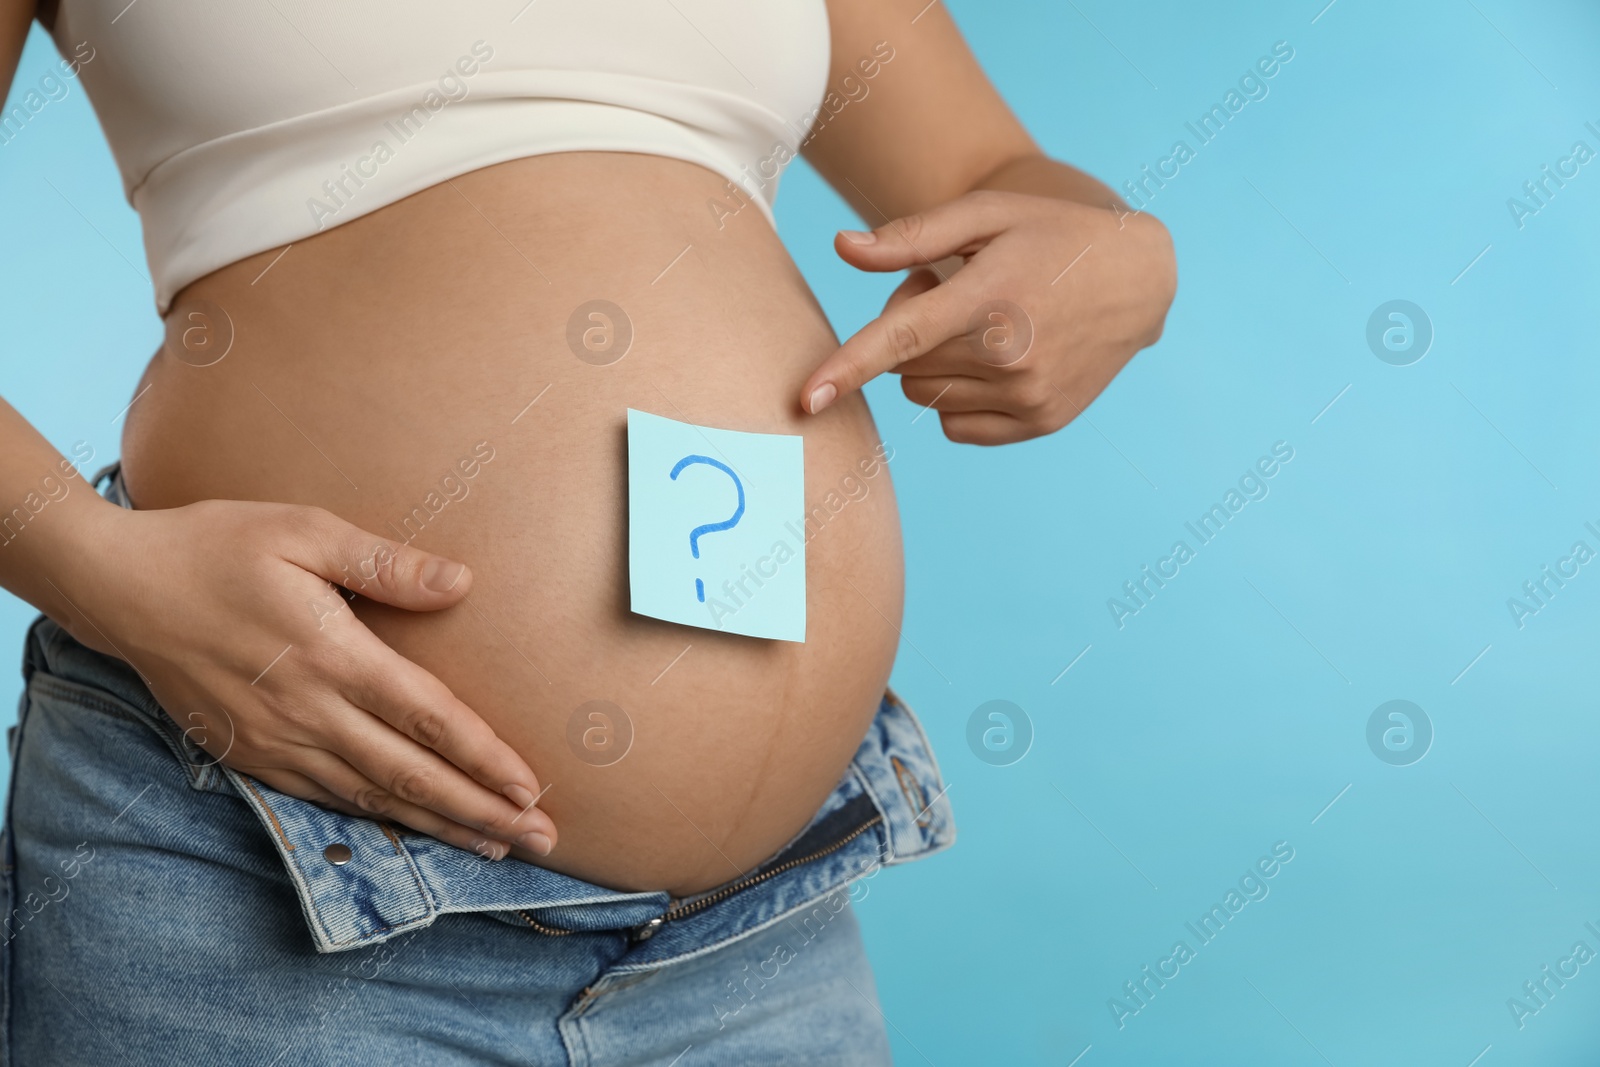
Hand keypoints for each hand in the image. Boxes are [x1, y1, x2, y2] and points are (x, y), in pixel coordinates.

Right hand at [66, 499, 555, 859]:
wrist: (120, 587)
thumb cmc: (218, 545)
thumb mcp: (303, 531)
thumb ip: (385, 564)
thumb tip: (461, 583)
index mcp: (331, 654)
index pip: (427, 718)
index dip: (483, 758)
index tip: (529, 788)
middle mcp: (308, 710)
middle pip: (412, 774)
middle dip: (482, 811)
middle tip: (542, 839)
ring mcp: (277, 739)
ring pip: (374, 797)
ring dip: (440, 825)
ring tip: (497, 845)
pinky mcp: (252, 753)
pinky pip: (327, 797)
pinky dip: (379, 819)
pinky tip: (415, 828)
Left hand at [800, 189, 1176, 444]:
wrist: (1141, 278)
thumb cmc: (1052, 233)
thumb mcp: (987, 215)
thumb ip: (912, 236)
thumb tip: (842, 249)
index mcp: (990, 298)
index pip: (900, 340)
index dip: (845, 369)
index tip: (804, 400)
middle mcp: (1011, 356)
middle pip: (903, 366)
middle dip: (908, 332)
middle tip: (949, 291)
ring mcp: (1028, 396)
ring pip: (925, 396)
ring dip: (931, 364)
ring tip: (978, 321)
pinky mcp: (1040, 421)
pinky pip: (956, 425)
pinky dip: (956, 397)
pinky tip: (992, 359)